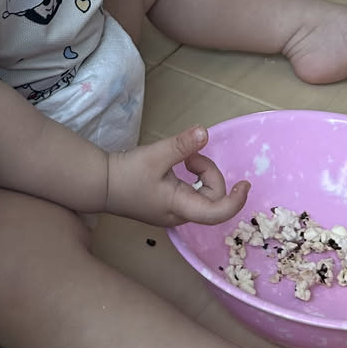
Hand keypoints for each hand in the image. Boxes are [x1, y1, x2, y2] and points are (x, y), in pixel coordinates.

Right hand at [104, 124, 250, 227]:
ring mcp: (173, 212)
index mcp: (180, 207)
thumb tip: (205, 132)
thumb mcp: (155, 155)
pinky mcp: (167, 206)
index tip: (245, 184)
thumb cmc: (126, 174)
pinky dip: (192, 178)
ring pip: (202, 195)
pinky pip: (192, 194)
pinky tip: (178, 167)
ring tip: (183, 159)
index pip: (218, 212)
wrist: (101, 184)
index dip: (236, 201)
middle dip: (208, 172)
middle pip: (212, 198)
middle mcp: (180, 215)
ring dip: (200, 174)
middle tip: (189, 156)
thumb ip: (182, 145)